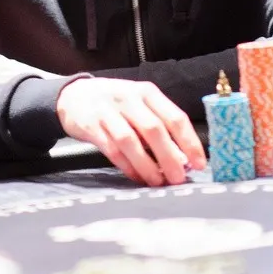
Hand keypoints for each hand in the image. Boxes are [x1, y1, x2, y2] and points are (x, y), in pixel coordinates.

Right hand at [56, 78, 205, 186]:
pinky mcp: (91, 126)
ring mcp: (108, 111)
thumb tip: (182, 157)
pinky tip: (137, 177)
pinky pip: (112, 150)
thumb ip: (159, 125)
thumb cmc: (114, 102)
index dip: (189, 142)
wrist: (73, 95)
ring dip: (147, 164)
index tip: (199, 163)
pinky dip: (127, 166)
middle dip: (169, 157)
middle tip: (179, 177)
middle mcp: (129, 98)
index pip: (175, 117)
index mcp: (147, 92)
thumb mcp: (139, 104)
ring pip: (131, 141)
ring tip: (158, 181)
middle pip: (154, 129)